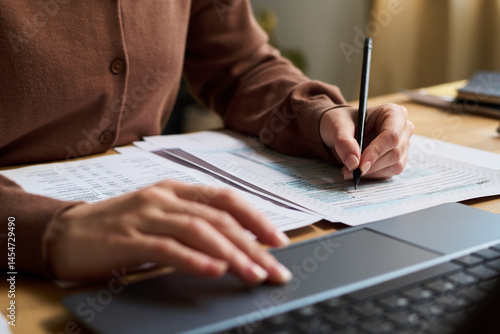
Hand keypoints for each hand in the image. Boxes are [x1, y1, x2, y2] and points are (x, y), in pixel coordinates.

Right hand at [46, 180, 291, 284]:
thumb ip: (192, 223)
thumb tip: (234, 246)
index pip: (226, 198)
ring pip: (199, 231)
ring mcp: (146, 215)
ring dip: (231, 254)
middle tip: (275, 269)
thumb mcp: (160, 216)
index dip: (256, 218)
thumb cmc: (119, 226)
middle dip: (253, 244)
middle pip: (219, 218)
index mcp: (176, 189)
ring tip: (254, 274)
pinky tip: (214, 271)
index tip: (278, 241)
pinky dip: (194, 260)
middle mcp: (165, 197)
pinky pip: (167, 248)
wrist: (65, 231)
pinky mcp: (128, 238)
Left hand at [320, 103, 413, 179]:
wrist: (340, 131)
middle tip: (350, 171)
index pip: (392, 135)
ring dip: (371, 172)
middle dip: (371, 165)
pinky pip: (388, 173)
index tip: (360, 165)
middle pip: (395, 153)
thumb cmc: (341, 122)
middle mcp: (402, 129)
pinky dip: (371, 175)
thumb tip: (354, 163)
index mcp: (393, 113)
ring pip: (394, 166)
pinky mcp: (396, 161)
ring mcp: (402, 146)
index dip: (377, 151)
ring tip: (349, 171)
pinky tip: (357, 171)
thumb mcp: (337, 126)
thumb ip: (344, 142)